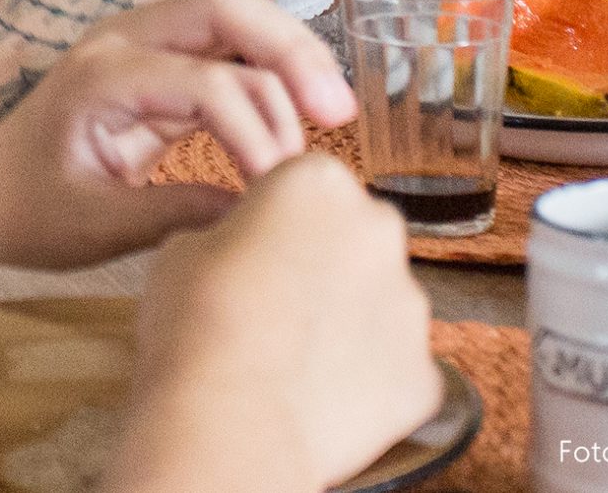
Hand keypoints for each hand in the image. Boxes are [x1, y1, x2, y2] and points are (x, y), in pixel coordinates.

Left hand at [0, 0, 355, 269]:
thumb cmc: (29, 210)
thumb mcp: (96, 227)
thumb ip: (176, 215)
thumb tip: (259, 211)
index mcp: (102, 76)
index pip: (207, 83)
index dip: (256, 133)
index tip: (277, 189)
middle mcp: (124, 39)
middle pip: (230, 7)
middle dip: (293, 50)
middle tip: (338, 115)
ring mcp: (142, 41)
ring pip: (236, 15)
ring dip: (290, 53)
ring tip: (330, 117)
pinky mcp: (159, 60)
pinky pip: (227, 46)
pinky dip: (269, 70)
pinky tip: (299, 115)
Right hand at [112, 156, 440, 492]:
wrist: (228, 425)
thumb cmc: (195, 325)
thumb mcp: (183, 247)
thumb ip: (230, 232)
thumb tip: (243, 247)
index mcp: (318, 182)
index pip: (304, 185)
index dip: (272, 219)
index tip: (249, 252)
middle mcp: (378, 230)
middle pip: (354, 235)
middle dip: (323, 261)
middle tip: (271, 302)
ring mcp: (411, 304)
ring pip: (378, 301)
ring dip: (346, 319)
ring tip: (290, 357)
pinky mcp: (424, 372)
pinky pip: (394, 366)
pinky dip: (364, 378)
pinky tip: (316, 396)